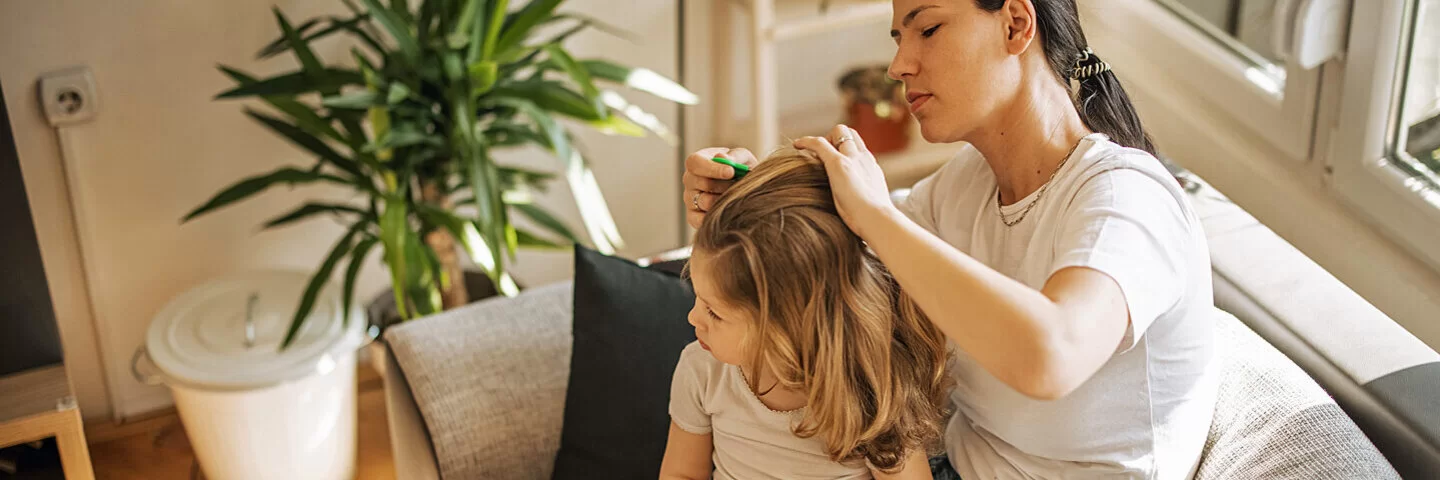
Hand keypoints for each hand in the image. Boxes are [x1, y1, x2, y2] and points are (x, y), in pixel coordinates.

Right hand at [683, 147, 757, 228]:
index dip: (712, 168)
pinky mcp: (692, 217)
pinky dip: (716, 216)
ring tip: (735, 196)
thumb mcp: (742, 158)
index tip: (731, 172)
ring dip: (724, 200)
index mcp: (696, 162)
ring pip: (705, 202)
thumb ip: (735, 156)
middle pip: (702, 183)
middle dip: (725, 185)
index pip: (695, 163)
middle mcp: (689, 180)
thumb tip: (721, 158)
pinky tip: (728, 210)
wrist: (744, 189)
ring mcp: (689, 199)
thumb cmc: (740, 170)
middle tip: (739, 185)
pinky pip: (700, 220)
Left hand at [793, 125, 897, 239]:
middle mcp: (863, 158)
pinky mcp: (837, 163)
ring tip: (812, 153)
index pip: (858, 147)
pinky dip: (806, 141)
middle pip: (850, 133)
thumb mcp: (874, 205)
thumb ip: (866, 201)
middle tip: (823, 156)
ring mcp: (851, 158)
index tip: (835, 159)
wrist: (877, 219)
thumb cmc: (874, 221)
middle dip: (835, 138)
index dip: (845, 148)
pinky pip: (819, 143)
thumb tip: (859, 212)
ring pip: (839, 131)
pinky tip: (796, 145)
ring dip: (825, 138)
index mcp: (871, 168)